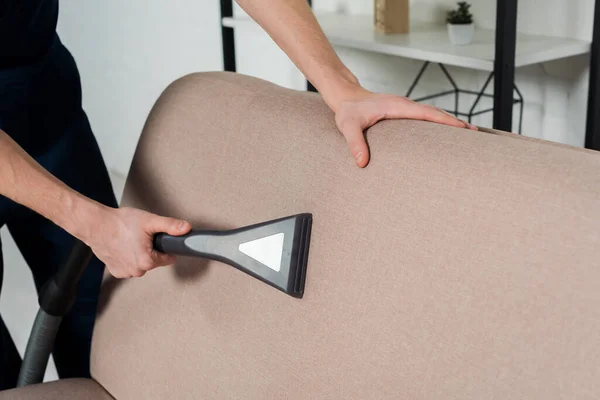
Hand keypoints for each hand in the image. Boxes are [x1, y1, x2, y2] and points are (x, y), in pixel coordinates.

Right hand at [84, 207, 191, 277]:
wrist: (95, 225)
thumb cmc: (119, 223)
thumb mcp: (150, 221)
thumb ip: (170, 226)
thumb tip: (186, 228)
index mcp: (147, 261)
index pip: (169, 259)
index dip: (165, 247)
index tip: (157, 239)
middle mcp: (137, 271)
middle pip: (155, 261)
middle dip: (152, 250)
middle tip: (141, 237)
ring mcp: (125, 273)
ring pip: (142, 264)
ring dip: (140, 254)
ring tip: (131, 240)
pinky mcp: (116, 272)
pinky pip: (130, 265)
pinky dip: (128, 257)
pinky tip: (123, 246)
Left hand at [333, 87, 477, 166]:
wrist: (345, 97)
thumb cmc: (347, 111)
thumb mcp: (348, 126)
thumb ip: (354, 143)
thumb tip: (362, 162)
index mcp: (398, 106)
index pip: (427, 113)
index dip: (446, 121)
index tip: (463, 128)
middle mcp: (405, 105)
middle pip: (436, 113)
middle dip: (455, 123)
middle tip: (475, 134)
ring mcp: (405, 108)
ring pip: (432, 115)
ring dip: (449, 123)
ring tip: (468, 135)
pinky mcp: (402, 113)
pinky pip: (425, 118)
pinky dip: (438, 123)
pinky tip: (444, 134)